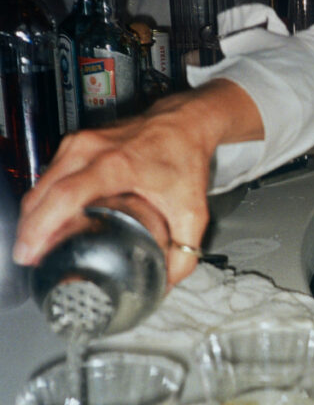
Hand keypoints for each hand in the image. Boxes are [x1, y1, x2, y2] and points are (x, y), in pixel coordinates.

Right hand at [13, 81, 263, 287]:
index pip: (67, 195)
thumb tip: (168, 283)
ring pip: (42, 182)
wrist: (184, 122)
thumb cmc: (185, 158)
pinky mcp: (77, 143)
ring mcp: (81, 143)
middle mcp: (92, 149)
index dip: (43, 226)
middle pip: (44, 191)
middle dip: (30, 229)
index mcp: (118, 165)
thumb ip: (184, 252)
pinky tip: (45, 219)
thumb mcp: (192, 211)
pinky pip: (49, 173)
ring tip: (34, 245)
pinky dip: (43, 198)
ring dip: (33, 215)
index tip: (32, 251)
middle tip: (29, 258)